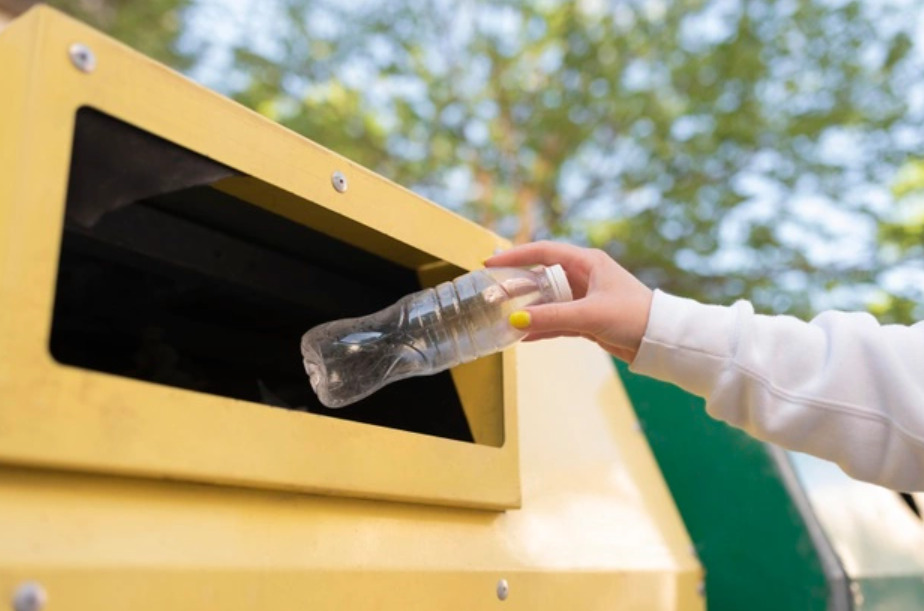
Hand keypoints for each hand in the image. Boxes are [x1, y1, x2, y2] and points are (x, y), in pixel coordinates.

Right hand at [485, 241, 653, 361]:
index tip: (491, 262)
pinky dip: (542, 327)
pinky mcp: (588, 319)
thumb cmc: (633, 316)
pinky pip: (557, 320)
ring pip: (548, 301)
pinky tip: (524, 336)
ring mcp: (585, 298)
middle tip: (493, 294)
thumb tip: (516, 320)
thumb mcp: (590, 315)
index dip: (516, 255)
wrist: (660, 339)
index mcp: (588, 262)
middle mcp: (585, 276)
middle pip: (542, 276)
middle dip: (517, 286)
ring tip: (503, 317)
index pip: (543, 252)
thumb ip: (552, 317)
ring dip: (528, 310)